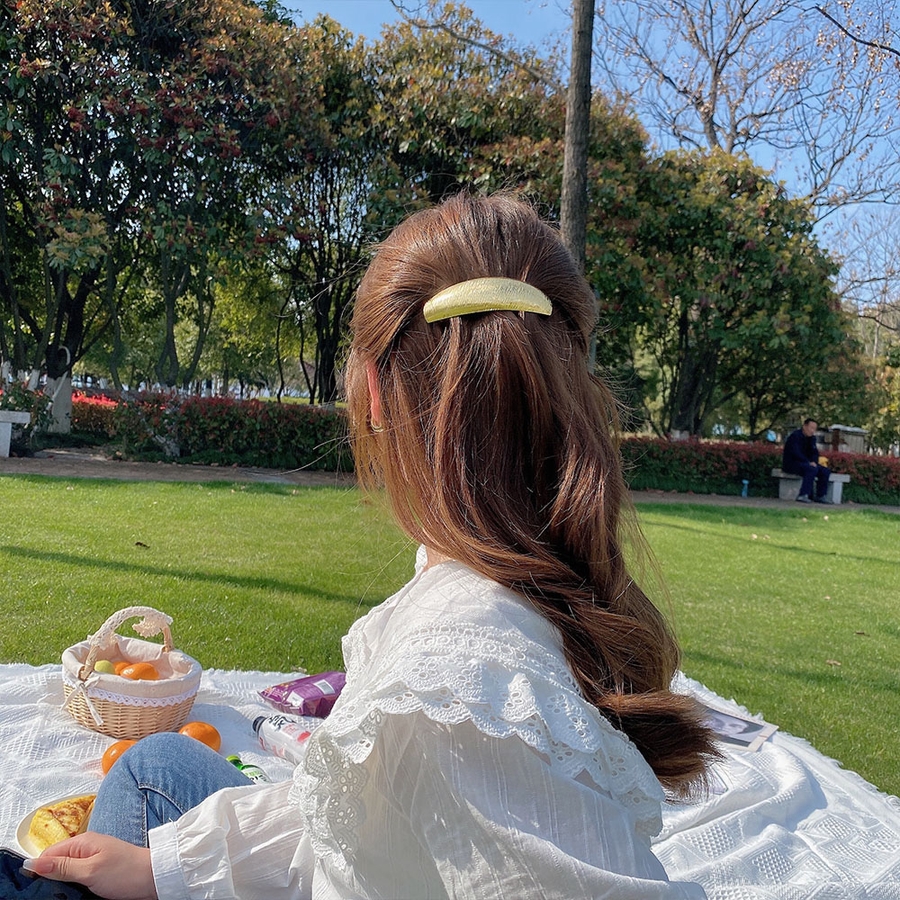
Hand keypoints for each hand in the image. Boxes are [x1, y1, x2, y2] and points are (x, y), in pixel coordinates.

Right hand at [24, 833, 156, 899]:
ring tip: (67, 893)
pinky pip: (78, 877)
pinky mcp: (99, 870)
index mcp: (82, 842)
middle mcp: (86, 848)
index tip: (34, 886)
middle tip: (55, 892)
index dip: (38, 869)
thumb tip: (32, 862)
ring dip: (64, 884)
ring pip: (67, 872)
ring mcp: (93, 859)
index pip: (49, 853)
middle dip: (51, 878)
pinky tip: (76, 893)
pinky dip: (75, 886)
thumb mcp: (89, 871)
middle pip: (57, 863)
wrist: (154, 878)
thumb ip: (61, 867)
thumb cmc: (125, 872)